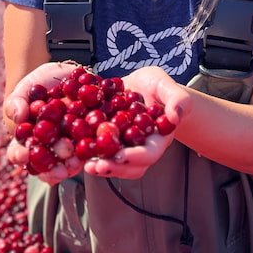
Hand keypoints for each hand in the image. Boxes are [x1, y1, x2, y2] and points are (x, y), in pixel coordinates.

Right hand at [2, 61, 81, 184]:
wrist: (66, 76)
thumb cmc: (39, 84)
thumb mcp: (25, 89)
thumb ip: (16, 102)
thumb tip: (19, 116)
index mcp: (27, 140)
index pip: (18, 153)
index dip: (19, 156)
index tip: (23, 154)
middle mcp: (47, 148)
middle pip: (45, 163)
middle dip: (51, 165)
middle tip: (57, 162)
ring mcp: (68, 146)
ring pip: (67, 162)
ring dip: (71, 164)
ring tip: (75, 161)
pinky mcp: (87, 139)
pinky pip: (89, 149)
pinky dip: (90, 150)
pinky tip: (92, 147)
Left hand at [82, 66, 189, 180]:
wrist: (138, 85)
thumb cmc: (156, 86)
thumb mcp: (167, 87)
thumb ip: (177, 99)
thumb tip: (175, 116)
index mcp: (156, 139)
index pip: (149, 154)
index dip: (135, 157)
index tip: (121, 156)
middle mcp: (138, 147)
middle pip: (129, 166)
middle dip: (113, 167)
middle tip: (96, 166)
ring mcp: (121, 146)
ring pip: (113, 163)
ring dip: (99, 166)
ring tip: (86, 164)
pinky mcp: (105, 140)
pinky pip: (97, 151)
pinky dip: (87, 152)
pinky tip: (74, 148)